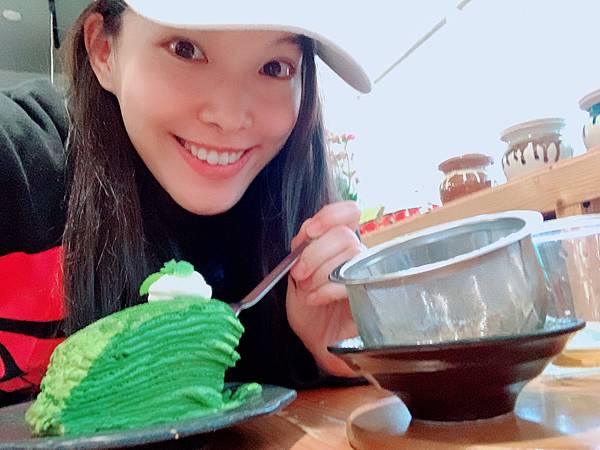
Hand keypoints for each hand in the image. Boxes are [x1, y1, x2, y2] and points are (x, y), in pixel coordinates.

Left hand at [286, 201, 363, 375]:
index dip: (330, 215)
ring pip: (349, 254)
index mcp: (339, 244)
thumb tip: (308, 230)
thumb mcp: (296, 273)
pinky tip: (315, 299)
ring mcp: (368, 275)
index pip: (349, 212)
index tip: (310, 231)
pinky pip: (351, 282)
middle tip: (299, 275)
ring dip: (319, 273)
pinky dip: (326, 289)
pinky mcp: (373, 296)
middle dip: (313, 254)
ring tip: (307, 290)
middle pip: (344, 235)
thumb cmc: (310, 308)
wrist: (317, 341)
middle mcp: (358, 255)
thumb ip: (302, 247)